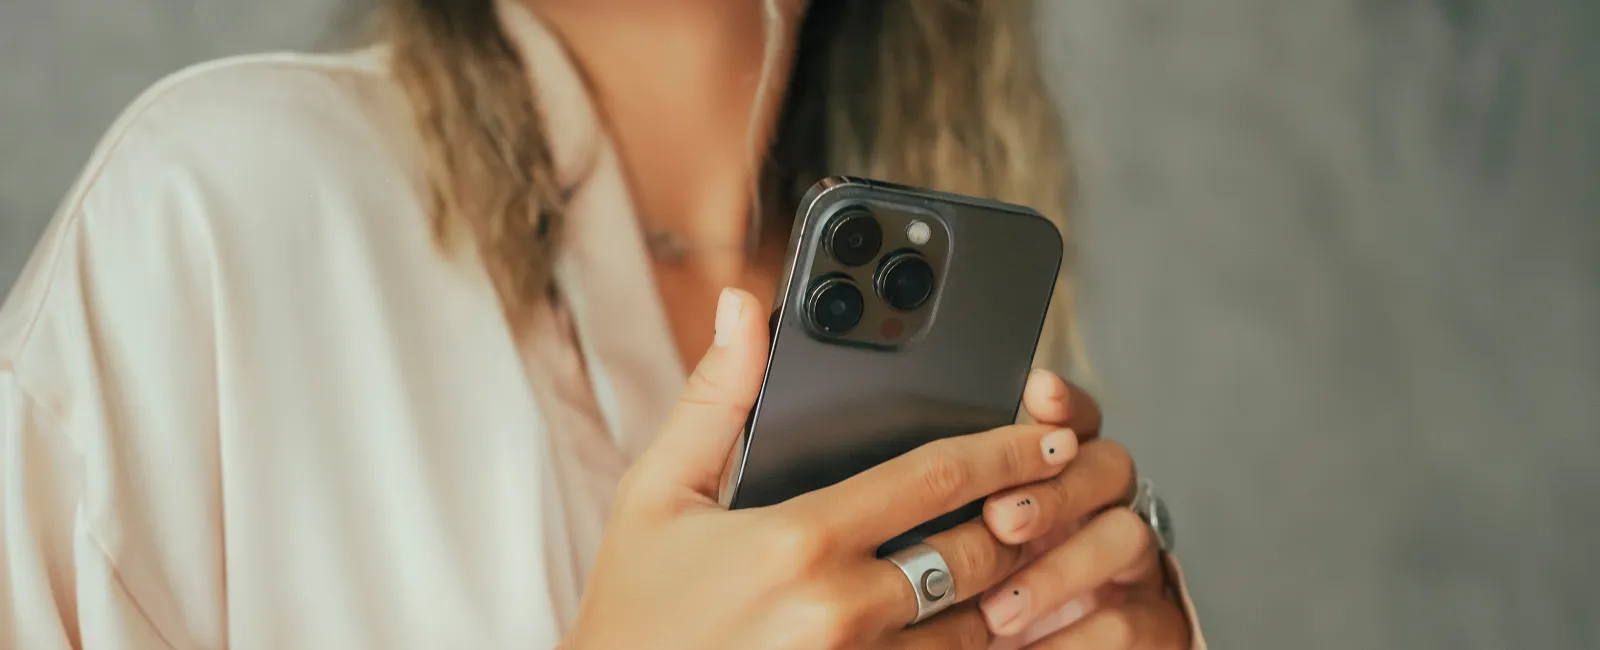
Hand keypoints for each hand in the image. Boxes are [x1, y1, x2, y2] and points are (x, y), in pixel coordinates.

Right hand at [562, 289, 1082, 649]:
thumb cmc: (634, 609)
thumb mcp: (657, 495)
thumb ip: (715, 399)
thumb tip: (747, 308)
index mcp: (797, 538)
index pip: (936, 479)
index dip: (1007, 449)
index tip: (1050, 434)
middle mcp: (839, 610)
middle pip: (976, 553)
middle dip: (1027, 519)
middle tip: (1057, 493)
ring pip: (975, 629)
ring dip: (1011, 591)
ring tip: (1032, 558)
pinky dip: (974, 649)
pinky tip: (992, 624)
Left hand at [974, 370, 1192, 648]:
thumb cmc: (983, 599)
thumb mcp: (963, 550)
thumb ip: (952, 509)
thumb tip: (895, 486)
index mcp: (1061, 477)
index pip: (1075, 421)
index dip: (1065, 403)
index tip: (1040, 390)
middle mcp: (1108, 507)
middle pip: (1109, 465)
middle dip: (1055, 488)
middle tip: (1001, 520)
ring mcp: (1137, 564)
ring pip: (1125, 536)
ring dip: (1060, 570)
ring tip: (998, 611)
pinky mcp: (1157, 622)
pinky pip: (1127, 623)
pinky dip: (1071, 640)